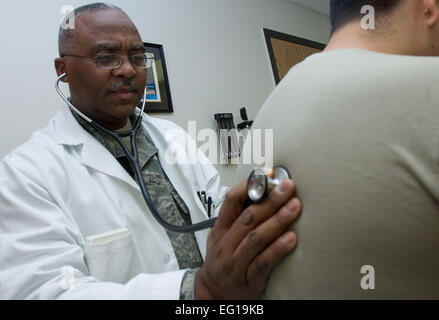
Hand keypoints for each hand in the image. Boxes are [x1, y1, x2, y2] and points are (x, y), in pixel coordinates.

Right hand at [195, 177, 301, 298]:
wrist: (214, 292)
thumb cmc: (222, 260)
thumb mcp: (222, 236)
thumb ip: (239, 216)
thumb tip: (264, 192)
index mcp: (220, 229)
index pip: (231, 201)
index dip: (250, 186)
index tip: (268, 176)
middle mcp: (226, 244)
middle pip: (249, 217)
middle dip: (270, 200)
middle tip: (288, 187)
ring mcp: (235, 263)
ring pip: (257, 238)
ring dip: (278, 220)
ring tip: (295, 207)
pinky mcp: (249, 279)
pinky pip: (264, 262)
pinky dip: (278, 249)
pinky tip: (291, 238)